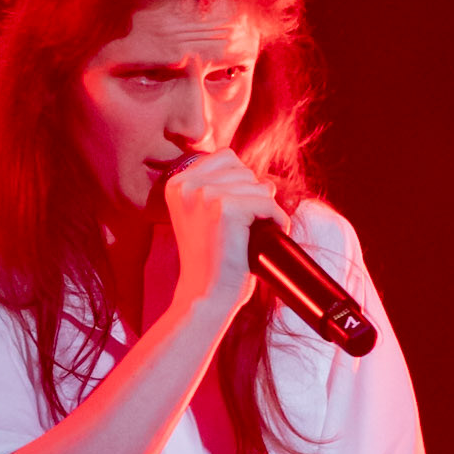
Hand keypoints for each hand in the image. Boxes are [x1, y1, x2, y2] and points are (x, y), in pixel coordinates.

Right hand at [163, 150, 287, 317]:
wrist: (205, 296)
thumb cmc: (211, 261)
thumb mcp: (206, 217)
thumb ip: (225, 190)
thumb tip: (268, 181)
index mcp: (177, 183)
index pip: (226, 157)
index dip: (240, 183)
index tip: (234, 215)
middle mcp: (187, 185)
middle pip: (244, 170)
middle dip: (252, 196)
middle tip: (242, 230)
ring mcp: (204, 194)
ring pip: (259, 187)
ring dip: (264, 211)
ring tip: (251, 236)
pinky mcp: (226, 208)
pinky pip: (269, 204)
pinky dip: (276, 222)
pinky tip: (264, 240)